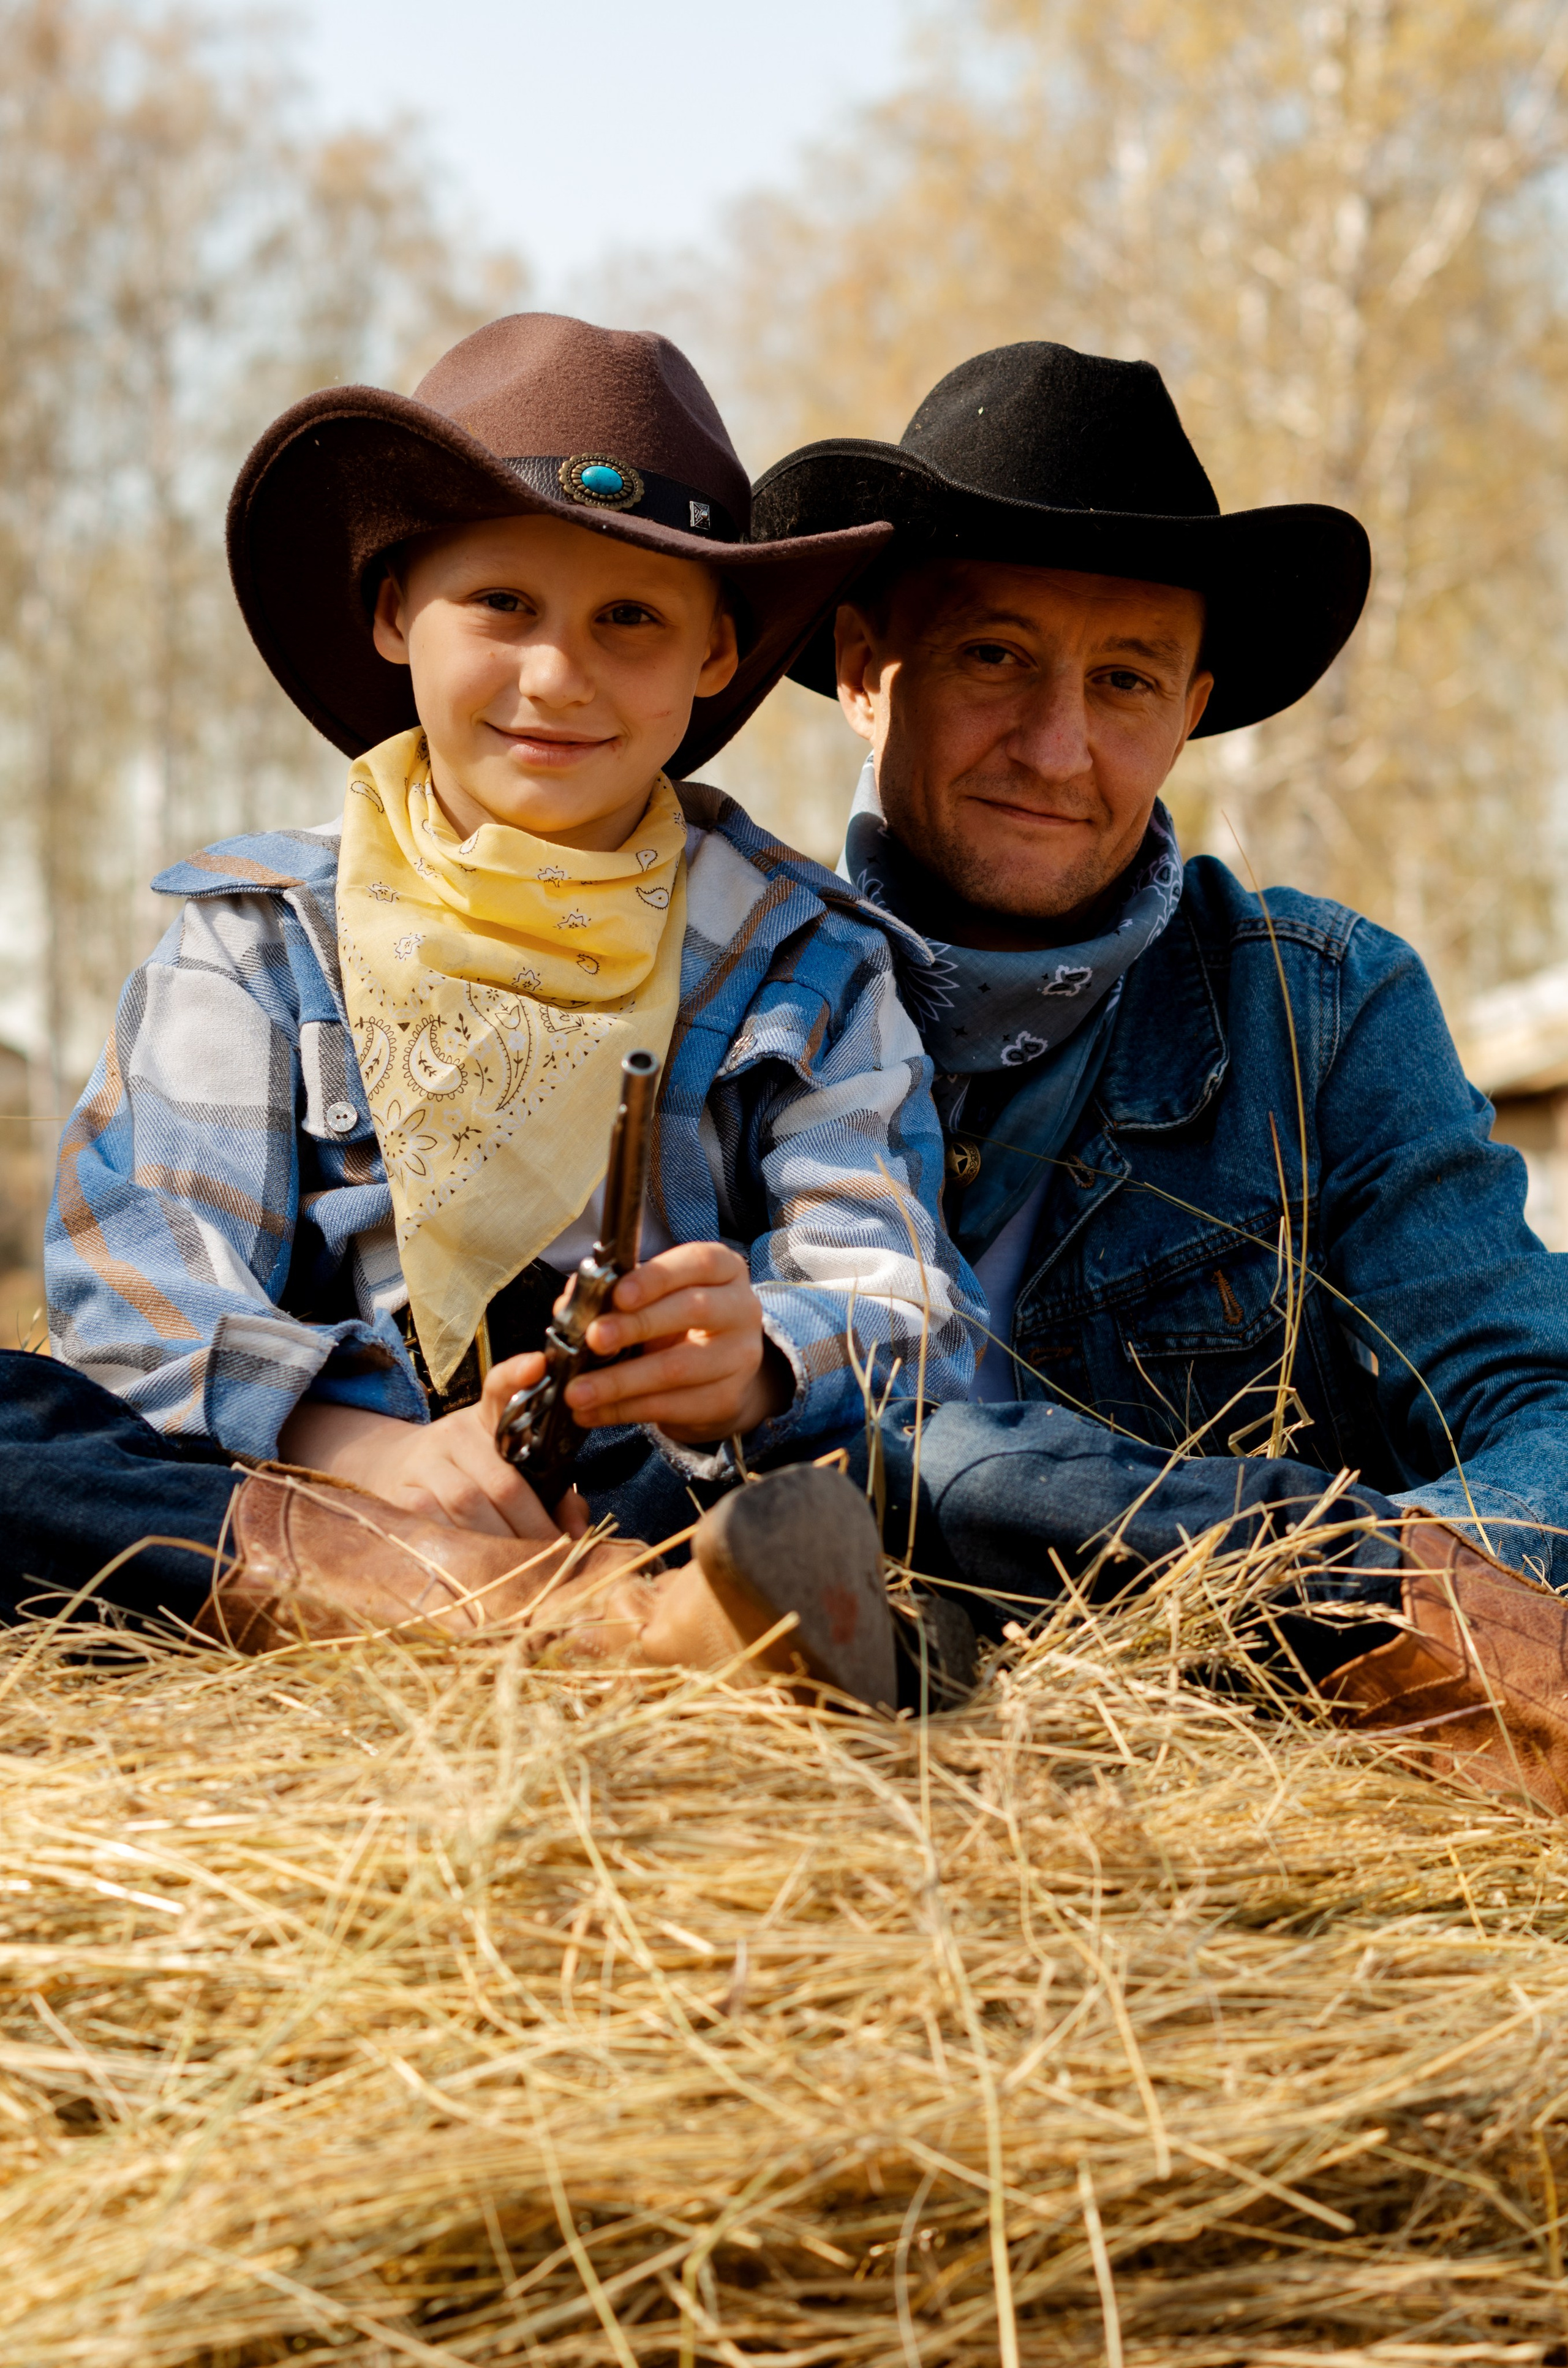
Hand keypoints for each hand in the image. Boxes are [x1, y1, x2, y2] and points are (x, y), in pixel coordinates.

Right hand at [277, 1385, 591, 1539]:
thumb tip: (575, 1526)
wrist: (392, 1473)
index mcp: (488, 1419)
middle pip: (502, 1480)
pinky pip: (437, 1526)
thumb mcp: (509, 1468)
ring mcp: (425, 1464)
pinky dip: (466, 1551)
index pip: (502, 1387)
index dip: (518, 1374)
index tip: (539, 1365)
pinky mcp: (401, 1497)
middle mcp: (455, 1434)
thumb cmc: (471, 1476)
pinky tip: (483, 1570)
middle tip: (558, 1556)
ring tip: (527, 1570)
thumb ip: (553, 1492)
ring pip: (468, 1505)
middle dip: (534, 1526)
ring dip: (503, 1544)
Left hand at [554, 1241, 792, 1444]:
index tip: (618, 1294)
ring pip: (678, 1368)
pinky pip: (671, 1406)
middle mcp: (740, 1308)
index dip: (656, 1277)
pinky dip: (624, 1410)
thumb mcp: (654, 1298)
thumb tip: (572, 1300)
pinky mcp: (726, 1400)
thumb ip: (614, 1292)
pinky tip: (593, 1412)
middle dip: (636, 1325)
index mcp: (722, 1270)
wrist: (716, 1374)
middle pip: (692, 1311)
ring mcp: (740, 1357)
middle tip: (593, 1339)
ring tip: (577, 1391)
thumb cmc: (675, 1322)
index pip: (698, 1263)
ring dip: (620, 1381)